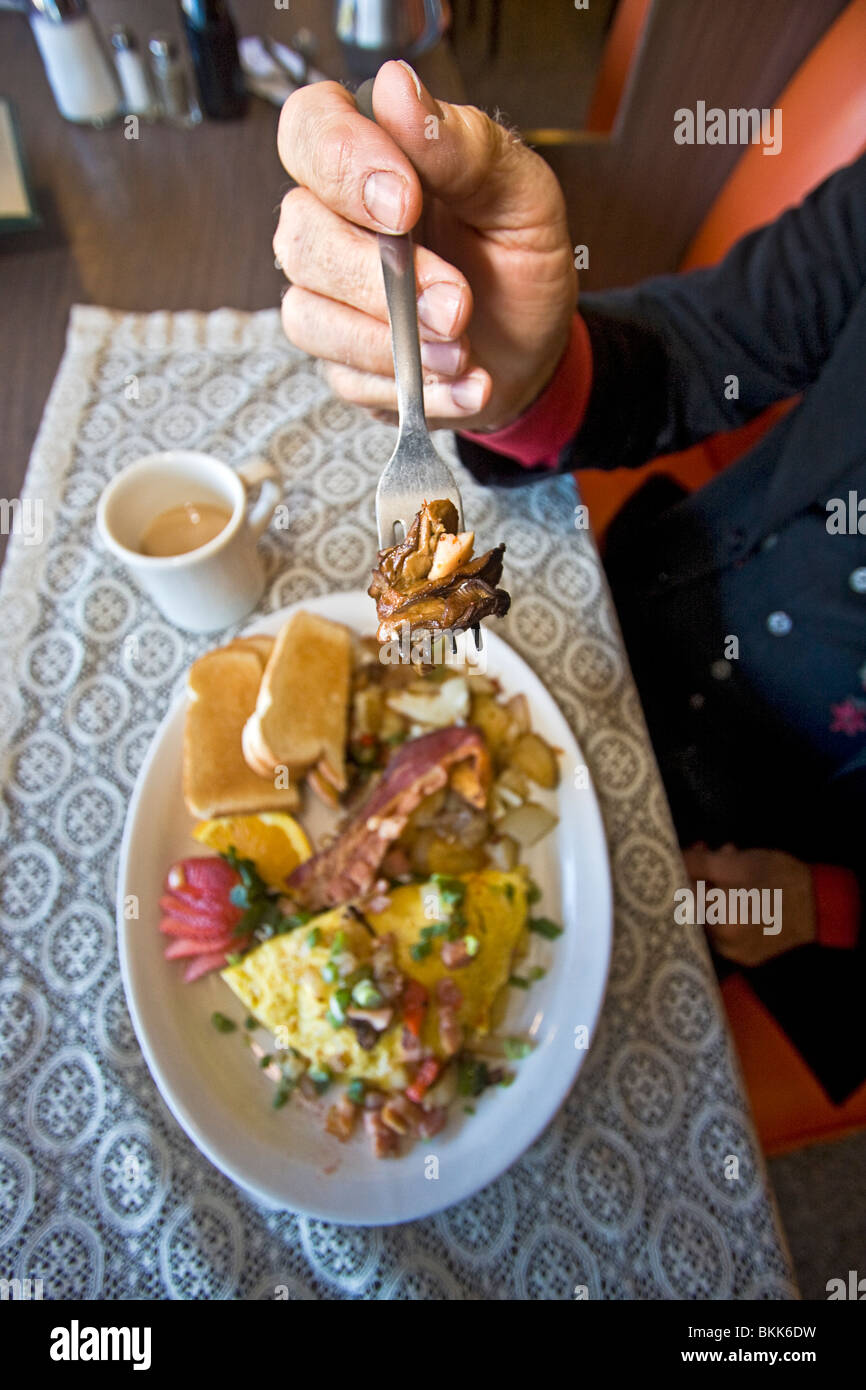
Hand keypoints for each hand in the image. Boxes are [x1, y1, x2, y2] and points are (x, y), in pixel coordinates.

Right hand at [274, 60, 577, 430]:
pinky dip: (415, 388)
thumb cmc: (519, 262)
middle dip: (382, 279)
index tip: (406, 204)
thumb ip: (465, 145)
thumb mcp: (522, 195)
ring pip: (310, 315)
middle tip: (456, 304)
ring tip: (465, 351)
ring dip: (396, 343)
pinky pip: (347, 378)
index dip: (344, 163)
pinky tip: (465, 381)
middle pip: (301, 235)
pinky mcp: (340, 361)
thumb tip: (397, 90)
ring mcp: (329, 296)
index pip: (309, 129)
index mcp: (371, 158)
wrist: (534, 350)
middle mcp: (333, 222)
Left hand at [682, 844, 816, 966]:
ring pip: (709, 916)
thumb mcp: (738, 863)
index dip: (681, 871)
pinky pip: (725, 928)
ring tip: (729, 865)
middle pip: (694, 906)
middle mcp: (721, 945)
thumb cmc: (781, 880)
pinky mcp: (745, 955)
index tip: (689, 852)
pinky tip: (739, 887)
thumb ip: (699, 864)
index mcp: (719, 922)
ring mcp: (734, 953)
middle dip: (699, 876)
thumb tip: (673, 860)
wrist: (820, 906)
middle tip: (713, 851)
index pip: (681, 897)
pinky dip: (725, 907)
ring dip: (712, 889)